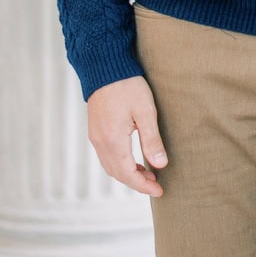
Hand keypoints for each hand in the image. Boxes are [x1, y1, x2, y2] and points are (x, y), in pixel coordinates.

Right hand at [85, 75, 168, 196]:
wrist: (104, 65)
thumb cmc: (127, 85)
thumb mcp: (145, 111)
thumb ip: (152, 140)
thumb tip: (160, 165)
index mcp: (113, 140)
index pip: (128, 174)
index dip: (143, 186)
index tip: (160, 191)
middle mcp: (100, 142)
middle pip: (117, 174)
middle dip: (136, 183)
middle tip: (156, 185)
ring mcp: (95, 136)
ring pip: (110, 166)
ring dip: (127, 174)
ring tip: (147, 174)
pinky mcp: (95, 130)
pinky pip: (105, 156)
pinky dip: (119, 164)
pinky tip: (133, 159)